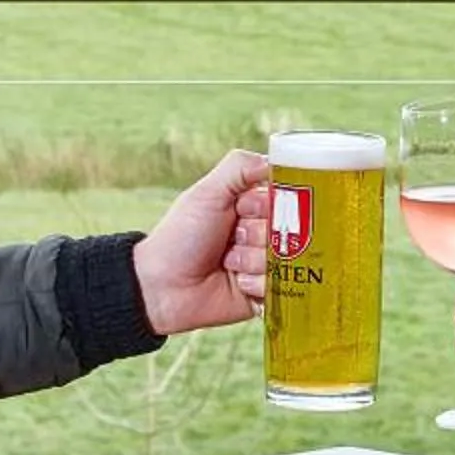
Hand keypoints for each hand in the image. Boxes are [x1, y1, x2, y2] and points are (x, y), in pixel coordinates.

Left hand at [134, 149, 271, 336]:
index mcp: (253, 206)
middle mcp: (263, 233)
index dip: (268, 204)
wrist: (162, 287)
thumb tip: (274, 160)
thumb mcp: (207, 193)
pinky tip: (237, 282)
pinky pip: (285, 287)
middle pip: (292, 228)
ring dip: (255, 259)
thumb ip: (240, 167)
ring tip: (229, 262)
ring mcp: (267, 264)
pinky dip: (259, 283)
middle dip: (260, 233)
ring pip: (289, 258)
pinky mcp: (267, 293)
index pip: (286, 198)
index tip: (244, 209)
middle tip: (233, 237)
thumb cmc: (180, 237)